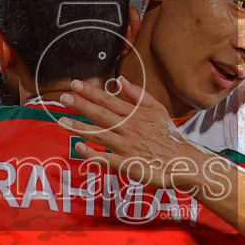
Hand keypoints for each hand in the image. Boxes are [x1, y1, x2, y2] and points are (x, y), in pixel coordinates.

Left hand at [56, 76, 214, 190]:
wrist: (182, 161)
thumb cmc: (169, 136)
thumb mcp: (158, 110)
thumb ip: (138, 95)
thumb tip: (121, 81)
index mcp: (135, 114)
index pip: (109, 100)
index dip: (91, 92)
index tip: (75, 84)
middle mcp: (129, 128)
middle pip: (101, 114)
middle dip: (81, 105)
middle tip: (63, 97)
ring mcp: (127, 146)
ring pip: (100, 134)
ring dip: (80, 127)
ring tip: (62, 121)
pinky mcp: (127, 164)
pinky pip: (106, 158)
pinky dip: (93, 154)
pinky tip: (79, 148)